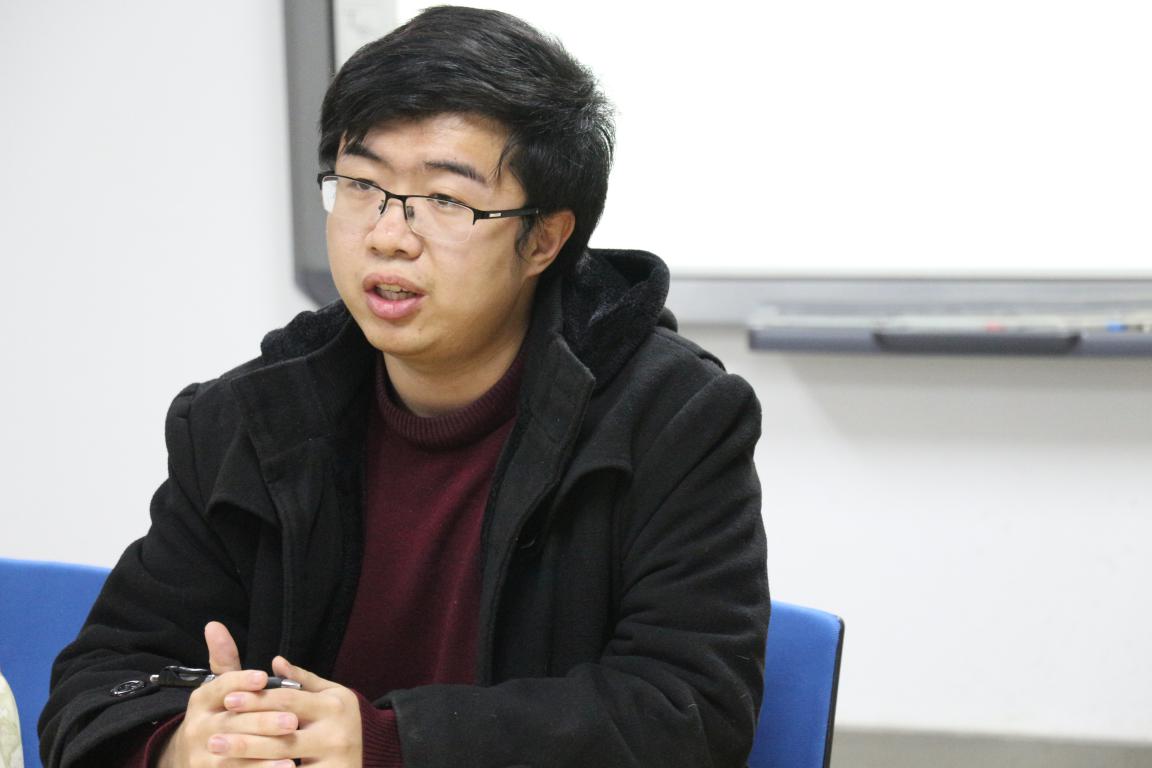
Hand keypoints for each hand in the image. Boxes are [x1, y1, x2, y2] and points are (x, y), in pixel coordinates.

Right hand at [156, 622, 299, 767]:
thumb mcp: (217, 689)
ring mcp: (200, 756)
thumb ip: (224, 661)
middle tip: (292, 720)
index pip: (219, 687)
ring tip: (292, 751)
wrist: (187, 759)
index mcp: (201, 701)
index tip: (263, 678)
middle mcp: (197, 727)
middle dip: (263, 722)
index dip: (240, 682)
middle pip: (231, 723)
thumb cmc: (217, 715)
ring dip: (265, 754)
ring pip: (234, 754)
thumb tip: (214, 624)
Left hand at [216, 656, 362, 766]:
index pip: (288, 700)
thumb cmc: (344, 720)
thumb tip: (276, 661)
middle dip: (244, 737)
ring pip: (283, 761)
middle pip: (281, 734)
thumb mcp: (331, 694)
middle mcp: (335, 733)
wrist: (375, 751)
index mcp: (333, 705)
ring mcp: (334, 760)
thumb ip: (303, 680)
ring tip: (221, 760)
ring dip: (249, 761)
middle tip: (213, 739)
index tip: (228, 700)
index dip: (256, 699)